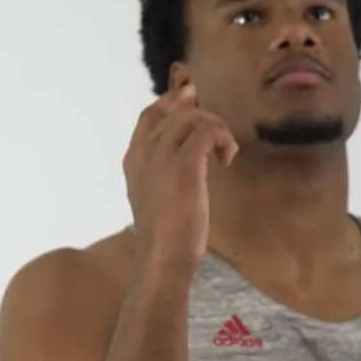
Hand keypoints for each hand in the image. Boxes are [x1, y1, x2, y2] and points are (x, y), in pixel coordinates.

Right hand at [123, 82, 238, 272]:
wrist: (163, 258)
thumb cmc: (164, 237)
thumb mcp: (155, 198)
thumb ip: (161, 174)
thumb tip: (187, 159)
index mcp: (134, 160)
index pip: (150, 115)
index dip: (173, 102)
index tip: (194, 103)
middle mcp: (144, 153)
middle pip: (174, 111)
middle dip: (203, 117)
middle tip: (220, 138)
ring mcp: (162, 157)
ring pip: (191, 116)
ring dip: (215, 128)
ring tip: (224, 154)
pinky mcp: (185, 165)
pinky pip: (207, 130)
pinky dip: (223, 138)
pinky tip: (227, 159)